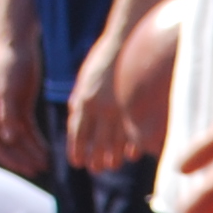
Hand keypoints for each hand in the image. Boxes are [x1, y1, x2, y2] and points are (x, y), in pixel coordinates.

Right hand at [0, 30, 47, 172]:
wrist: (17, 44)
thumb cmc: (8, 63)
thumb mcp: (7, 87)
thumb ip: (6, 113)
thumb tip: (8, 138)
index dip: (8, 158)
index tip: (26, 168)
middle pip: (6, 144)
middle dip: (22, 158)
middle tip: (41, 169)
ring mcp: (7, 112)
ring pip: (18, 139)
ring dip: (31, 152)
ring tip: (48, 162)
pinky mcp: (20, 108)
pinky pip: (27, 130)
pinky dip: (36, 141)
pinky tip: (47, 150)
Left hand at [67, 35, 136, 171]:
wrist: (125, 43)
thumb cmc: (105, 60)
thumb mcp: (86, 79)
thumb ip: (81, 99)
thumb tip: (77, 116)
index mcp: (84, 99)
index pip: (77, 130)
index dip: (76, 148)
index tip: (76, 161)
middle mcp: (100, 107)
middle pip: (95, 140)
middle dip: (94, 157)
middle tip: (94, 169)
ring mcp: (120, 108)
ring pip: (115, 140)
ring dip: (112, 156)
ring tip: (111, 166)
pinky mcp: (137, 107)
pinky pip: (133, 133)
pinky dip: (131, 146)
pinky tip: (130, 155)